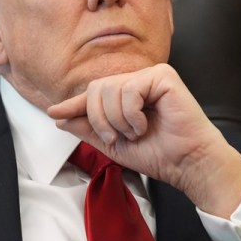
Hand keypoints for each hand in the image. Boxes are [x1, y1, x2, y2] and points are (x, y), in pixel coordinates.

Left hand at [47, 64, 240, 217]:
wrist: (187, 164)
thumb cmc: (158, 154)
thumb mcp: (113, 144)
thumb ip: (88, 129)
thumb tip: (60, 118)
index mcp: (128, 95)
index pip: (94, 94)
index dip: (73, 104)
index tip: (53, 113)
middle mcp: (138, 80)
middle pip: (96, 88)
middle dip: (98, 118)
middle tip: (115, 137)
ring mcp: (151, 76)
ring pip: (109, 90)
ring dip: (117, 120)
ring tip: (136, 133)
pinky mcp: (163, 76)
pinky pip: (129, 90)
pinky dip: (131, 114)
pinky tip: (146, 124)